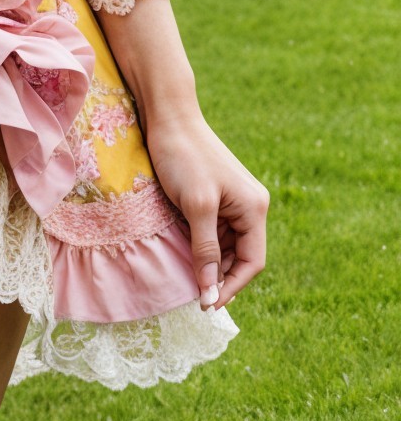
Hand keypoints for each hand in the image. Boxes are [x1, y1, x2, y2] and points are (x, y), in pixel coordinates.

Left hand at [144, 103, 269, 311]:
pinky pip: (213, 231)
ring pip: (225, 245)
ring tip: (187, 277)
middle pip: (240, 256)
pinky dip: (201, 245)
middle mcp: (249, 206)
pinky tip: (184, 253)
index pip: (252, 262)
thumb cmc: (183, 156)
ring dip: (208, 262)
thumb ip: (205, 250)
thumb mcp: (196, 206)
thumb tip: (209, 292)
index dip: (232, 287)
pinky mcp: (215, 196)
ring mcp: (233, 200)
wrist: (167, 116)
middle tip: (194, 295)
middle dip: (219, 276)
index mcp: (254, 208)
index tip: (208, 305)